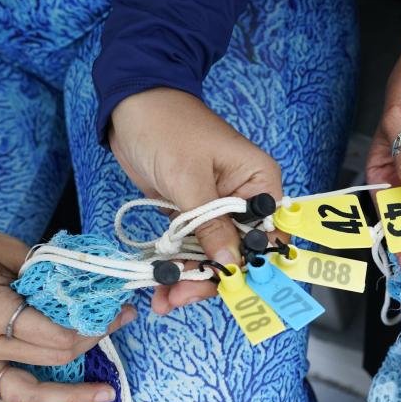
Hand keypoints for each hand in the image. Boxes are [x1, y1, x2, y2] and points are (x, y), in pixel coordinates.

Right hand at [0, 232, 135, 401]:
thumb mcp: (5, 253)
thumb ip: (42, 273)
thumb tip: (90, 287)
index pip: (54, 333)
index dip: (92, 326)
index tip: (117, 311)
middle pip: (54, 355)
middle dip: (93, 340)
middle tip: (120, 321)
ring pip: (27, 391)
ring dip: (71, 395)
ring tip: (105, 394)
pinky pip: (7, 399)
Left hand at [109, 88, 284, 312]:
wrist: (131, 103)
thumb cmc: (167, 127)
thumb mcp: (188, 178)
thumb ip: (209, 223)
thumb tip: (230, 263)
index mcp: (260, 183)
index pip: (269, 235)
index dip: (251, 265)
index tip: (225, 287)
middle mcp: (245, 200)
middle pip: (241, 252)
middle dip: (213, 278)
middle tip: (180, 296)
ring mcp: (219, 209)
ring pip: (215, 255)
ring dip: (191, 279)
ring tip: (164, 298)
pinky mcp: (195, 213)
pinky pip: (194, 247)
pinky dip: (178, 266)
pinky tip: (160, 283)